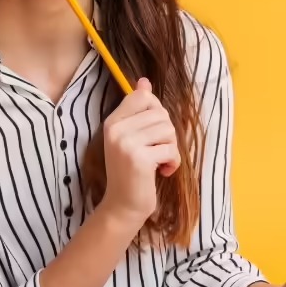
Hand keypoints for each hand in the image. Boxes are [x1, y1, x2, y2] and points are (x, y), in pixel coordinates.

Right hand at [98, 77, 178, 223]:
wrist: (123, 205)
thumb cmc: (131, 172)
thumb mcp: (130, 138)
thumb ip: (137, 110)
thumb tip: (144, 81)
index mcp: (112, 122)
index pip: (142, 96)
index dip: (156, 111)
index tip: (152, 131)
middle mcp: (116, 129)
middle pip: (160, 113)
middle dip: (167, 133)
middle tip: (158, 150)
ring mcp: (126, 143)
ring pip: (168, 130)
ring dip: (171, 148)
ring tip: (160, 160)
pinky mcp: (140, 158)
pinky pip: (170, 149)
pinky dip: (173, 162)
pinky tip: (163, 171)